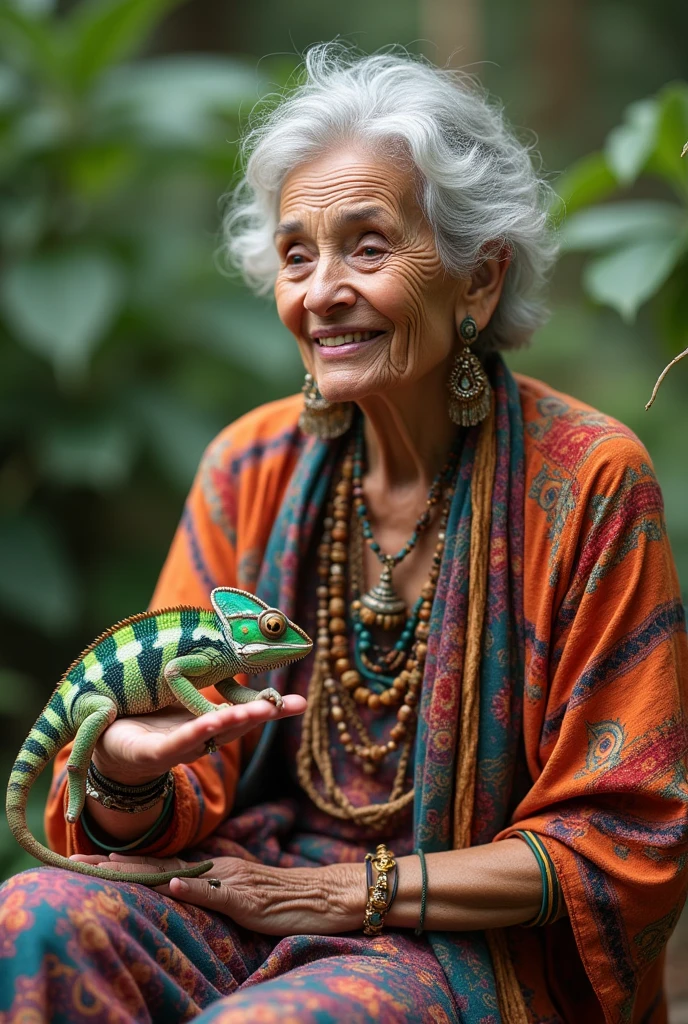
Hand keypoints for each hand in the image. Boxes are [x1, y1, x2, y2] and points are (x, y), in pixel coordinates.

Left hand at [70, 853, 366, 934]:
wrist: (329, 894)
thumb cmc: (289, 897)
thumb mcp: (246, 893)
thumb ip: (217, 887)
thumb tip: (185, 886)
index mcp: (217, 866)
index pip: (163, 862)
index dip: (126, 861)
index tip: (90, 859)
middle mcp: (220, 867)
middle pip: (159, 864)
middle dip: (116, 864)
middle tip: (77, 861)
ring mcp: (233, 881)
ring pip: (179, 873)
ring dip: (141, 872)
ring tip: (106, 868)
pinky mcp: (248, 899)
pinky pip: (217, 894)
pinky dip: (194, 889)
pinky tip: (173, 885)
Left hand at [91, 695, 306, 785]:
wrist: (104, 744)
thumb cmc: (146, 719)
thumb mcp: (184, 698)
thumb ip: (212, 684)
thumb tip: (244, 653)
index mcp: (207, 723)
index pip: (245, 712)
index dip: (272, 707)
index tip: (300, 702)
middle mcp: (197, 738)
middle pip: (235, 726)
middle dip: (261, 714)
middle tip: (292, 705)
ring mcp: (174, 747)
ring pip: (209, 735)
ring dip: (234, 723)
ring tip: (256, 712)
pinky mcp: (148, 754)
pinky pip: (174, 743)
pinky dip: (194, 734)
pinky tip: (211, 724)